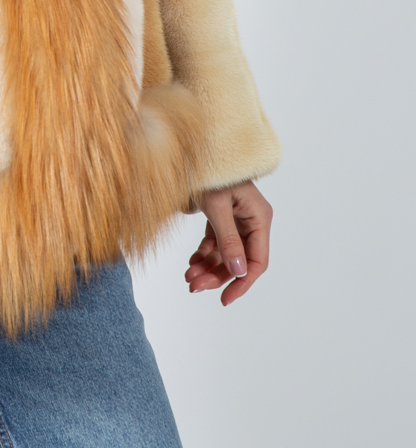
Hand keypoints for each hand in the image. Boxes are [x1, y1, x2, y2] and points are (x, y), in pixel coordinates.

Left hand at [185, 181, 271, 305]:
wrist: (193, 148)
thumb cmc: (209, 170)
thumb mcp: (217, 206)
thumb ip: (227, 239)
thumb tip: (237, 271)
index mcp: (259, 218)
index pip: (257, 261)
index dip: (242, 282)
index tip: (224, 299)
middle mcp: (251, 220)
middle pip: (238, 260)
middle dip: (217, 276)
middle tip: (193, 286)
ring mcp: (237, 219)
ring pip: (225, 254)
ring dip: (208, 267)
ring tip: (188, 276)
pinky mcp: (222, 216)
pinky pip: (216, 243)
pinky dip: (204, 254)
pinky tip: (192, 262)